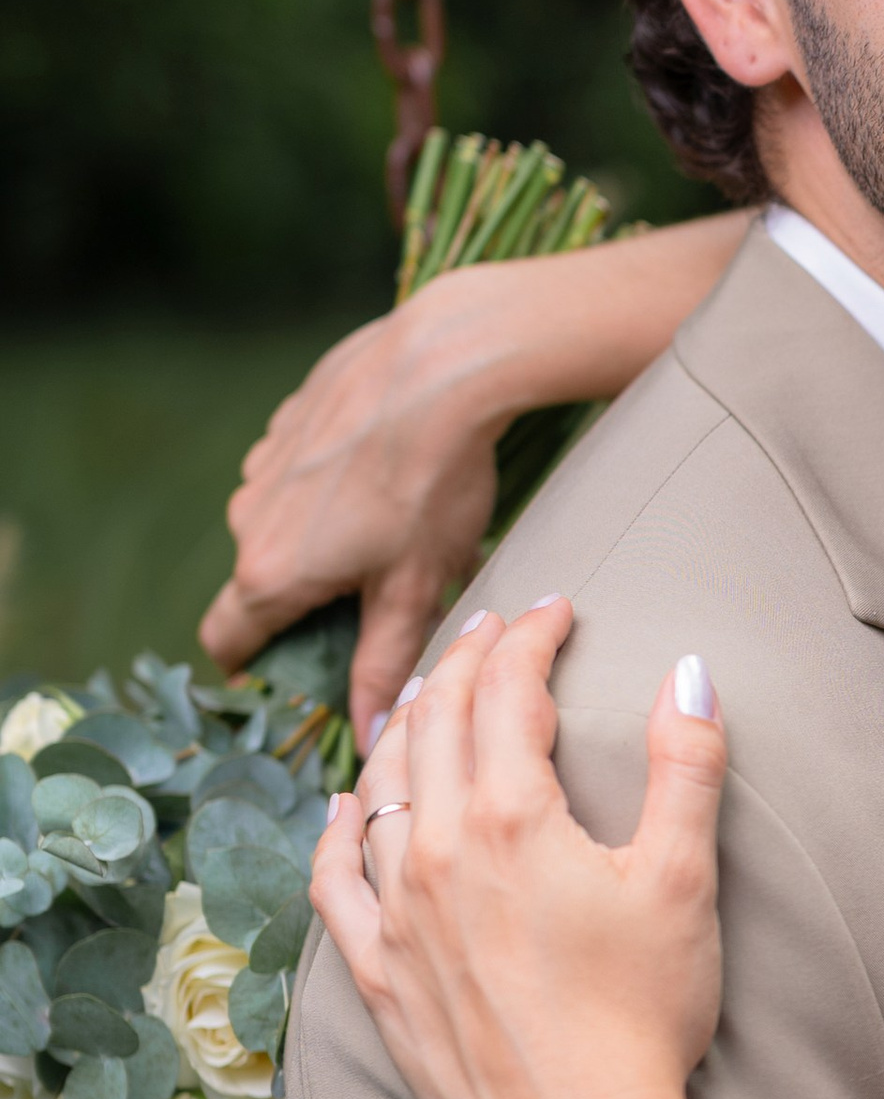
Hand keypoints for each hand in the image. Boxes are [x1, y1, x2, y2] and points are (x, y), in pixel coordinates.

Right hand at [201, 277, 508, 749]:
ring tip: (399, 529)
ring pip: (283, 521)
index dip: (252, 664)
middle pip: (262, 581)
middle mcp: (248, 517)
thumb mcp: (416, 588)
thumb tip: (370, 732)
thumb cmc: (432, 483)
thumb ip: (385, 664)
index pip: (226, 640)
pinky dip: (334, 483)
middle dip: (311, 599)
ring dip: (325, 537)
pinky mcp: (289, 417)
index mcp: (269, 572)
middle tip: (380, 599)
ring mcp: (263, 462)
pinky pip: (301, 470)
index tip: (291, 667)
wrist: (442, 366)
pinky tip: (392, 470)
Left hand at [308, 598, 728, 1098]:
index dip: (533, 636)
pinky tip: (349, 805)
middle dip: (467, 659)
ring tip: (431, 694)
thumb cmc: (645, 1017)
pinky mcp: (380, 973)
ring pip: (382, 787)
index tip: (559, 609)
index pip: (509, 690)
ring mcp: (398, 913)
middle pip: (436, 722)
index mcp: (513, 818)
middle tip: (497, 628)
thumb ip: (686, 766)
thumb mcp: (685, 880)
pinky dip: (340, 827)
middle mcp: (438, 851)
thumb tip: (690, 672)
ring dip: (407, 726)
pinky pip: (337, 880)